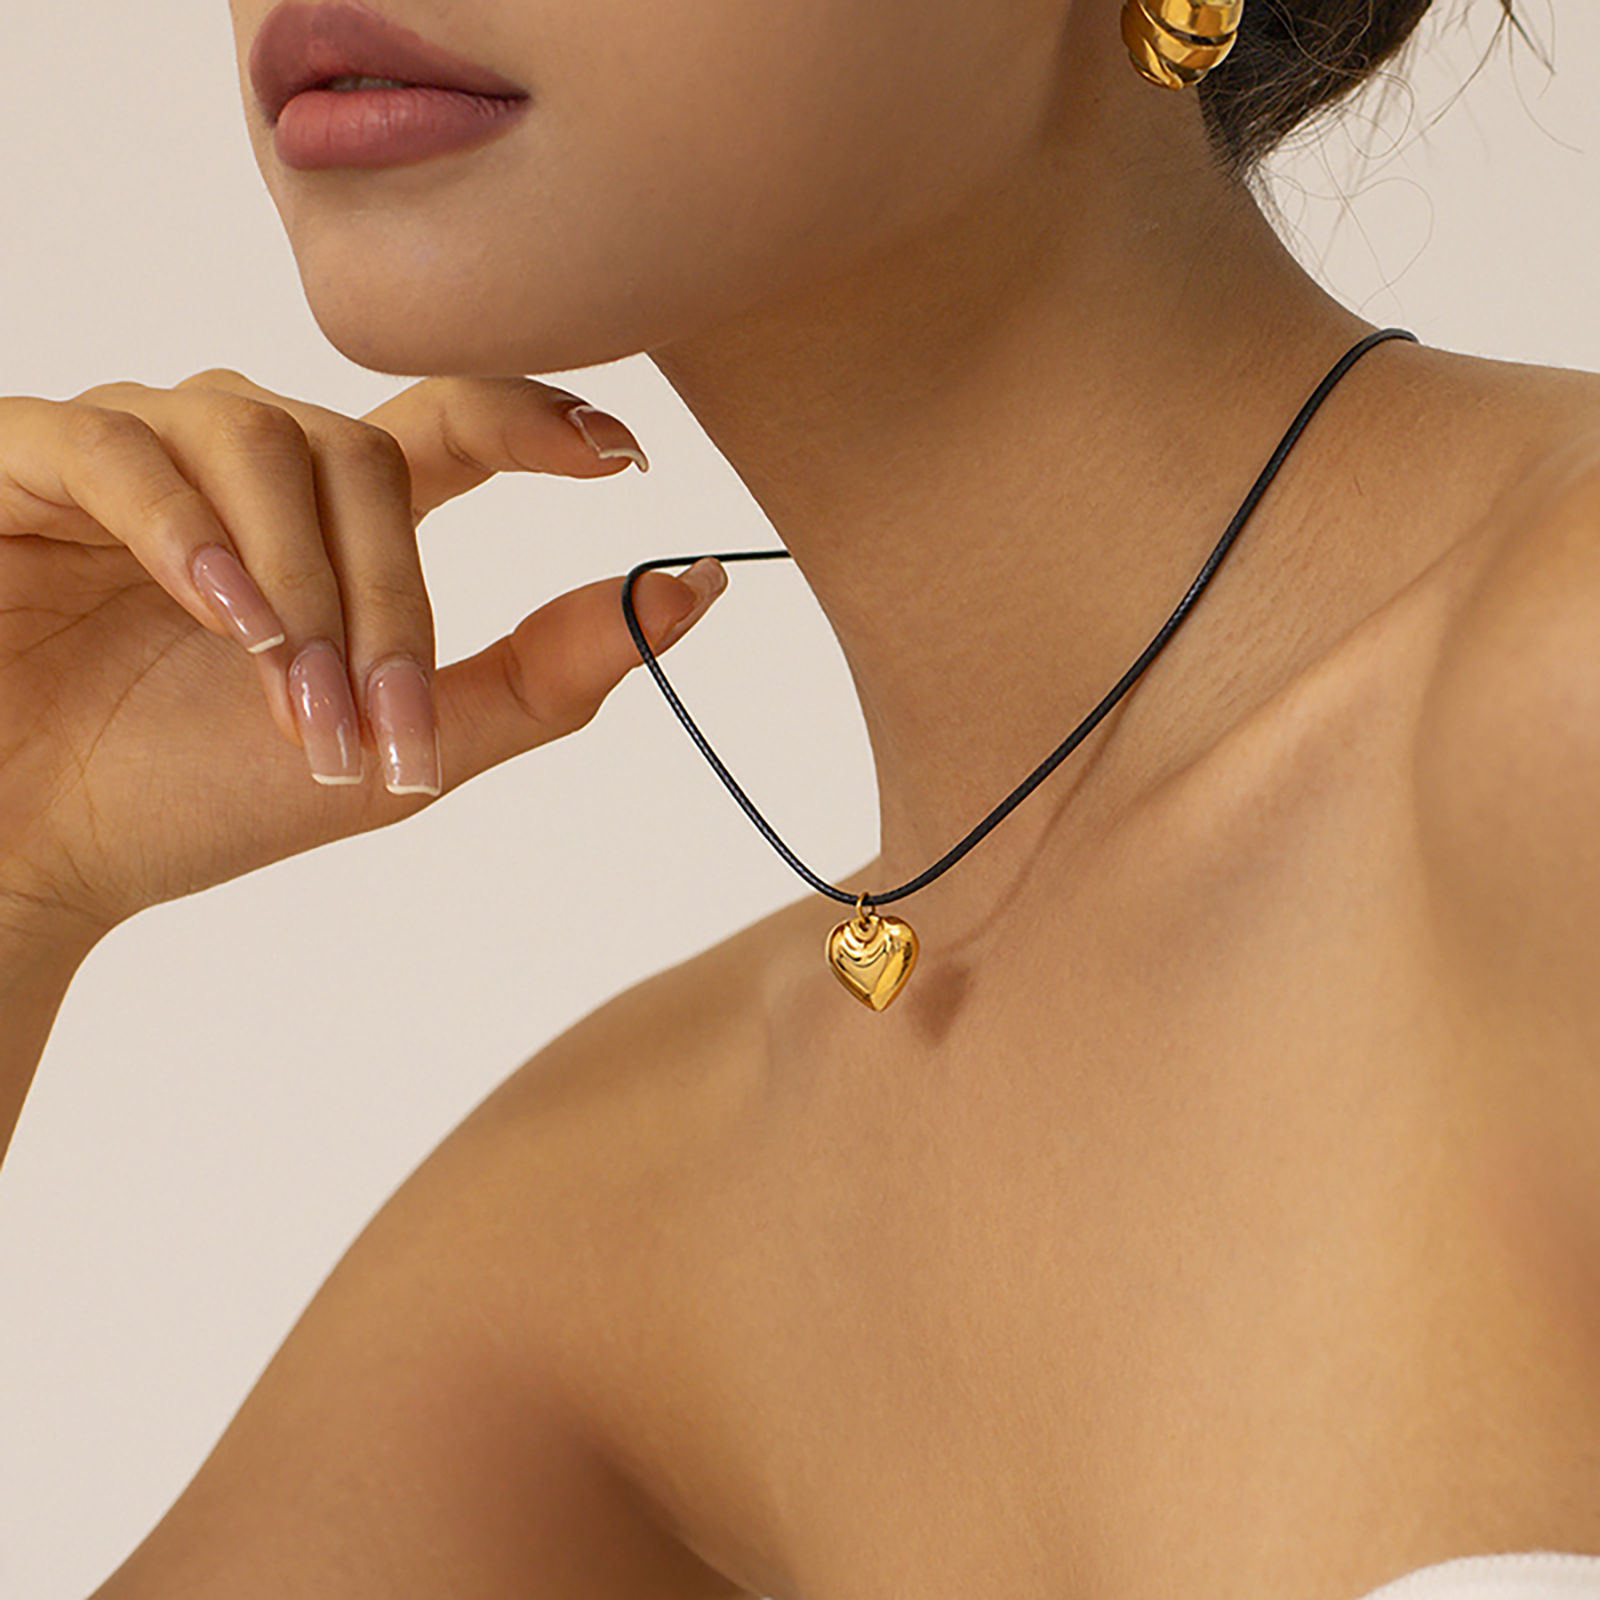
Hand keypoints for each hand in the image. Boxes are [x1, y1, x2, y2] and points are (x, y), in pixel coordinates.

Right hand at [0, 371, 724, 941]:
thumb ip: (551, 670)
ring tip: (290, 693)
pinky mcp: (29, 458)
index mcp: (329, 519)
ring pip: (263, 440)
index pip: (449, 425)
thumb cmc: (206, 798)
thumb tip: (699, 588)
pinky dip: (189, 533)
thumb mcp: (412, 746)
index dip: (534, 420)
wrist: (34, 850)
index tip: (622, 457)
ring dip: (299, 581)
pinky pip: (126, 448)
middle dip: (389, 596)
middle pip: (367, 454)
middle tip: (372, 723)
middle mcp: (240, 461)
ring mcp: (135, 447)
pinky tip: (223, 616)